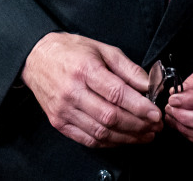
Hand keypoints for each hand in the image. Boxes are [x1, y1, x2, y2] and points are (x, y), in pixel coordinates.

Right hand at [20, 32, 161, 147]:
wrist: (36, 58)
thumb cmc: (70, 51)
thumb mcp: (102, 49)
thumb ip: (128, 69)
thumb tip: (149, 86)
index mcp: (84, 69)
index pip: (116, 94)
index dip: (139, 107)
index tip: (155, 113)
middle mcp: (72, 91)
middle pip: (110, 117)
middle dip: (138, 125)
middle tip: (155, 126)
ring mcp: (64, 110)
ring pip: (101, 132)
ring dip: (127, 137)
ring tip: (144, 135)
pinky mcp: (59, 122)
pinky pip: (88, 139)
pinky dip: (109, 142)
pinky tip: (123, 138)